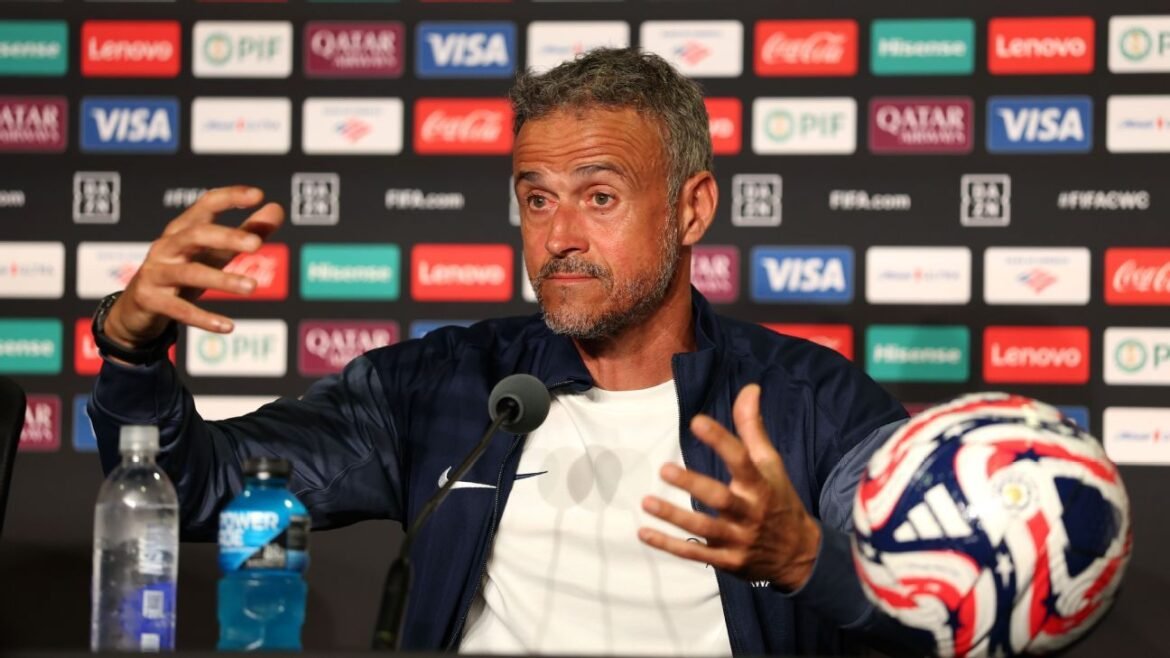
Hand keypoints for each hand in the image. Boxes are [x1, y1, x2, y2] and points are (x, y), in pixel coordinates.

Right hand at [104, 186, 284, 347]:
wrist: (137, 307)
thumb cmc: (183, 271)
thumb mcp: (215, 252)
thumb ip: (245, 233)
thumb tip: (277, 209)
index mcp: (183, 229)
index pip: (206, 204)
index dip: (229, 197)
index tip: (257, 195)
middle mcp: (167, 246)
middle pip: (196, 234)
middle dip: (227, 236)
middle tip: (258, 245)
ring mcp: (156, 272)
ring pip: (190, 272)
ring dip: (222, 280)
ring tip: (252, 288)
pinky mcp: (150, 299)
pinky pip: (179, 309)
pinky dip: (204, 318)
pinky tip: (228, 326)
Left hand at [638, 384, 821, 590]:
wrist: (800, 557)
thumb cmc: (779, 500)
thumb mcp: (771, 465)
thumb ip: (753, 428)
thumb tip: (750, 388)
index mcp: (761, 486)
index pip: (742, 460)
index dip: (721, 441)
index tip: (697, 421)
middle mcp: (750, 513)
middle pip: (721, 499)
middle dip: (693, 485)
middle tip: (664, 469)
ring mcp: (739, 540)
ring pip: (704, 530)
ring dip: (674, 517)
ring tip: (646, 501)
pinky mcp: (727, 561)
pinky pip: (695, 554)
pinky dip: (668, 545)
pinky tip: (643, 532)